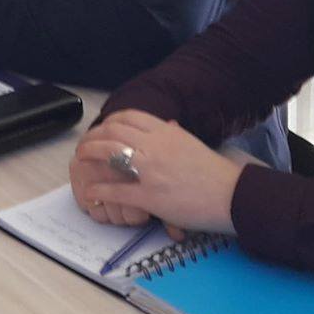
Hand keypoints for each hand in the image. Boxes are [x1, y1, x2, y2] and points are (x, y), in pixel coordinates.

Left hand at [74, 110, 243, 236]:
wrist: (232, 196)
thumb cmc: (215, 173)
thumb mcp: (192, 144)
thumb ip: (174, 134)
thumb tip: (165, 124)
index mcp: (166, 132)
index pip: (128, 117)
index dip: (108, 121)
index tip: (101, 129)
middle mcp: (155, 146)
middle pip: (112, 131)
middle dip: (93, 136)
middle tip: (85, 145)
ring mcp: (150, 170)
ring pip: (108, 154)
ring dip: (89, 155)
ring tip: (81, 161)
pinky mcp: (149, 196)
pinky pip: (115, 190)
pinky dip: (98, 190)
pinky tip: (91, 192)